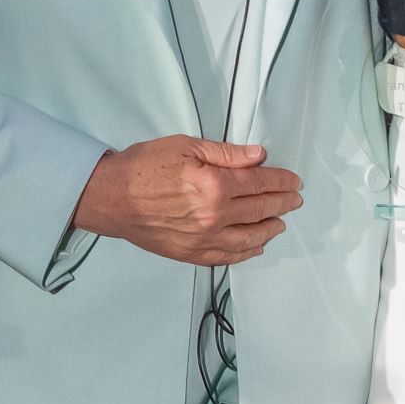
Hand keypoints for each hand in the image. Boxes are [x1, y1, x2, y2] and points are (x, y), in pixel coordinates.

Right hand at [72, 136, 301, 265]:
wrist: (110, 198)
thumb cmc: (143, 167)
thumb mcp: (185, 147)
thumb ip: (225, 154)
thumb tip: (258, 156)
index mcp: (214, 186)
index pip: (260, 183)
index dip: (281, 181)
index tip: (294, 181)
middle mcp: (214, 216)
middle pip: (260, 210)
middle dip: (282, 203)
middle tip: (294, 200)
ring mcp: (204, 239)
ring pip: (250, 238)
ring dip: (270, 229)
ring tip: (280, 222)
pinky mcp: (192, 253)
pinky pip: (228, 256)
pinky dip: (247, 252)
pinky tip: (256, 246)